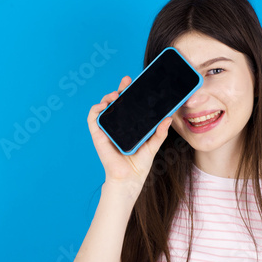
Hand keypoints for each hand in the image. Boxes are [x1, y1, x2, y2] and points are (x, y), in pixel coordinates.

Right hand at [87, 76, 171, 195]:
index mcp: (129, 126)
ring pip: (103, 108)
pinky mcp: (98, 136)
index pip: (128, 105)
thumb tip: (168, 118)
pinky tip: (103, 105)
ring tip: (116, 95)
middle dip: (119, 89)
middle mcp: (117, 126)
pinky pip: (93, 119)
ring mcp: (107, 130)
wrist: (129, 180)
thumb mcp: (152, 145)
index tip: (134, 82)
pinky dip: (96, 109)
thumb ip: (160, 133)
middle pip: (116, 103)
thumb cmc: (139, 165)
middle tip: (126, 82)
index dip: (129, 92)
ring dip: (108, 97)